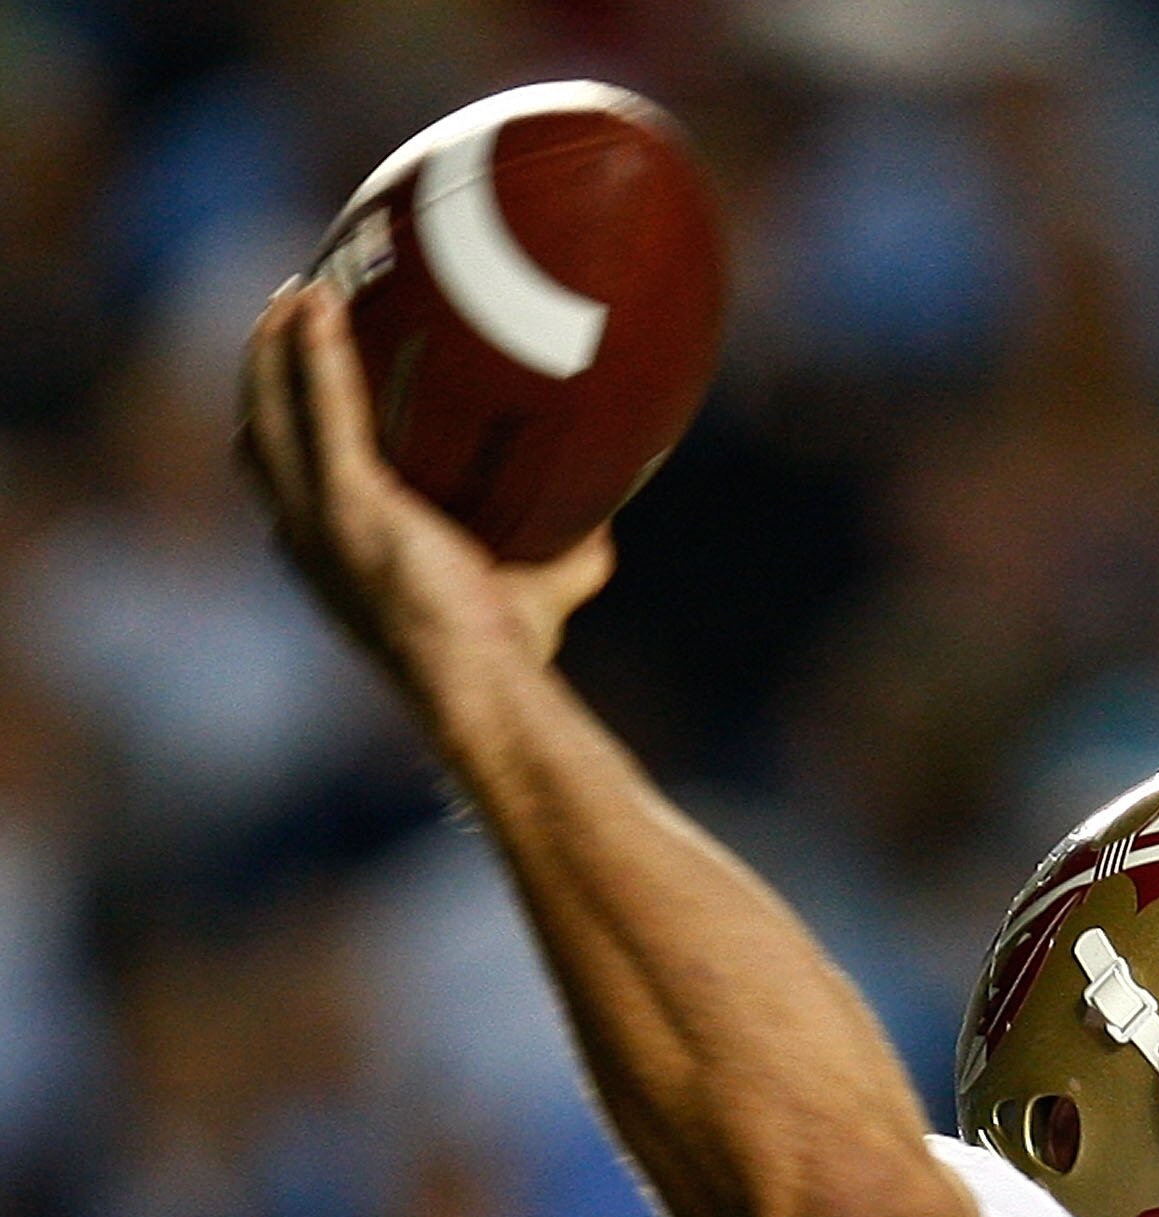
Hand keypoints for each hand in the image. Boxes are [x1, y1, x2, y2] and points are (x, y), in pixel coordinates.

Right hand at [237, 277, 613, 704]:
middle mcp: (308, 543)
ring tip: (299, 290)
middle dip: (263, 375)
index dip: (284, 432)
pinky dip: (315, 352)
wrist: (487, 693)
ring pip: (269, 414)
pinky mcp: (348, 509)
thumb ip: (563, 561)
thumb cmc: (508, 662)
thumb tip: (607, 529)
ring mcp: (321, 526)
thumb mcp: (533, 597)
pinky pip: (324, 409)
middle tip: (290, 312)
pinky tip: (320, 300)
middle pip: (260, 439)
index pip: (288, 484)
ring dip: (273, 348)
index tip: (302, 382)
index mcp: (332, 562)